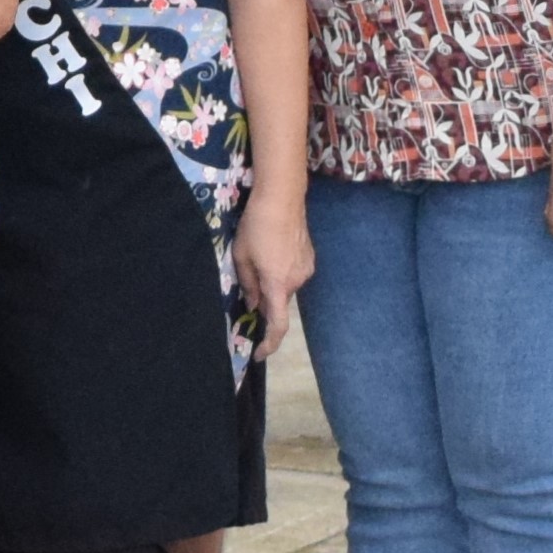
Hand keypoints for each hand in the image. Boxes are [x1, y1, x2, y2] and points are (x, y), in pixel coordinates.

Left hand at [233, 190, 313, 340]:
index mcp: (278, 284)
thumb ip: (248, 285)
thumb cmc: (256, 226)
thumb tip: (254, 305)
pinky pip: (294, 273)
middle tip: (249, 285)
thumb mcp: (241, 256)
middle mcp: (297, 281)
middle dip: (265, 301)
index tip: (258, 353)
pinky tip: (273, 250)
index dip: (269, 343)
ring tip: (260, 257)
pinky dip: (282, 271)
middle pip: (279, 302)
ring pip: (286, 287)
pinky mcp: (310, 258)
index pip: (278, 325)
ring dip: (273, 282)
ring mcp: (307, 269)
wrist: (282, 198)